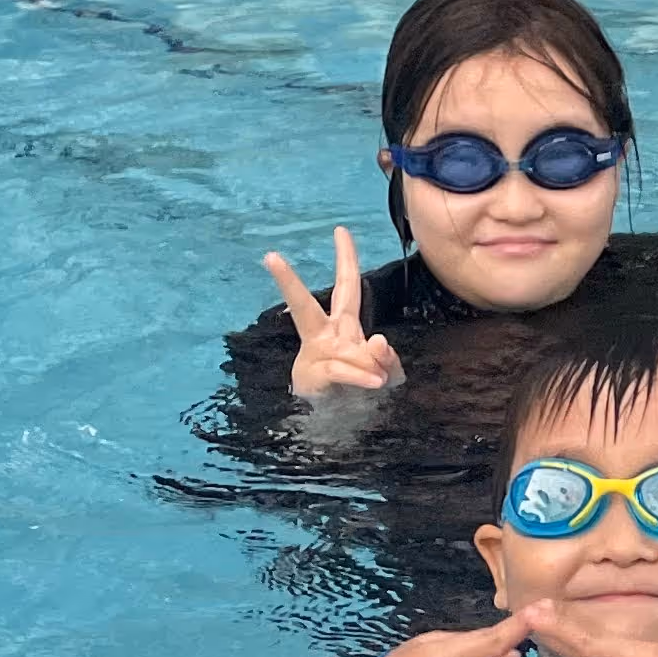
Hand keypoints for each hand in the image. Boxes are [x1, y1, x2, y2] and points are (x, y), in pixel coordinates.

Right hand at [267, 226, 404, 398]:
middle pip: (304, 307)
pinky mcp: (313, 380)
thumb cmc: (364, 393)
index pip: (347, 287)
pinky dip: (361, 376)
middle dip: (288, 284)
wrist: (344, 425)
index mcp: (342, 328)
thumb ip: (388, 358)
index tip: (341, 230)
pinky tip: (375, 382)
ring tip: (379, 380)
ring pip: (336, 348)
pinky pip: (342, 371)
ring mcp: (315, 359)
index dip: (346, 260)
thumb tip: (378, 340)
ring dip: (364, 363)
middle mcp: (325, 338)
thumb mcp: (387, 373)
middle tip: (269, 258)